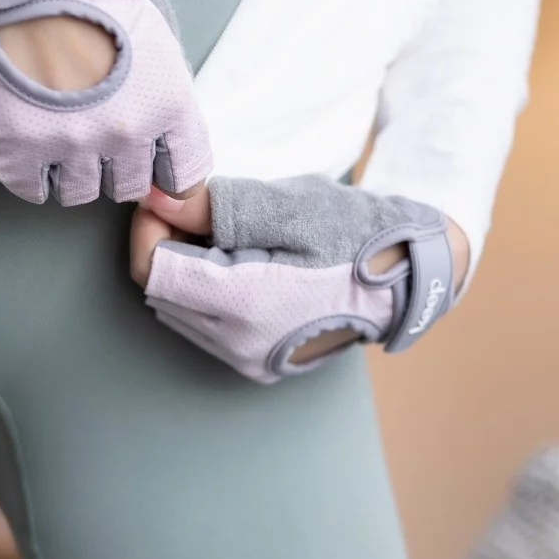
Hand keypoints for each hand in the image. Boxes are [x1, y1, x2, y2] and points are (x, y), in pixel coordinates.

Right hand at [0, 0, 212, 205]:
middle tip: (101, 141)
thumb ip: (164, 91)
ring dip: (76, 173)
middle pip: (129, 186)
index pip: (183, 174)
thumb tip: (163, 131)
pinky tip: (31, 152)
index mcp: (165, 106)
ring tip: (63, 140)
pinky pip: (29, 187)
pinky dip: (32, 176)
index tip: (157, 171)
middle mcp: (123, 135)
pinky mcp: (17, 145)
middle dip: (119, 168)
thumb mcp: (156, 36)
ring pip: (79, 193)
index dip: (169, 175)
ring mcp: (68, 145)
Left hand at [132, 175, 468, 382]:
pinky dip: (207, 291)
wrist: (409, 278)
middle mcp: (237, 345)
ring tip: (231, 237)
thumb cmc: (356, 234)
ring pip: (177, 309)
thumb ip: (215, 204)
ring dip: (186, 268)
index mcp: (244, 305)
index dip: (149, 227)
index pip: (153, 270)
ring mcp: (247, 360)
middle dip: (168, 244)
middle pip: (161, 291)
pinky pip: (203, 326)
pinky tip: (242, 265)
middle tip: (205, 208)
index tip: (171, 194)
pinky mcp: (256, 363)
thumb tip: (156, 198)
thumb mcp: (288, 206)